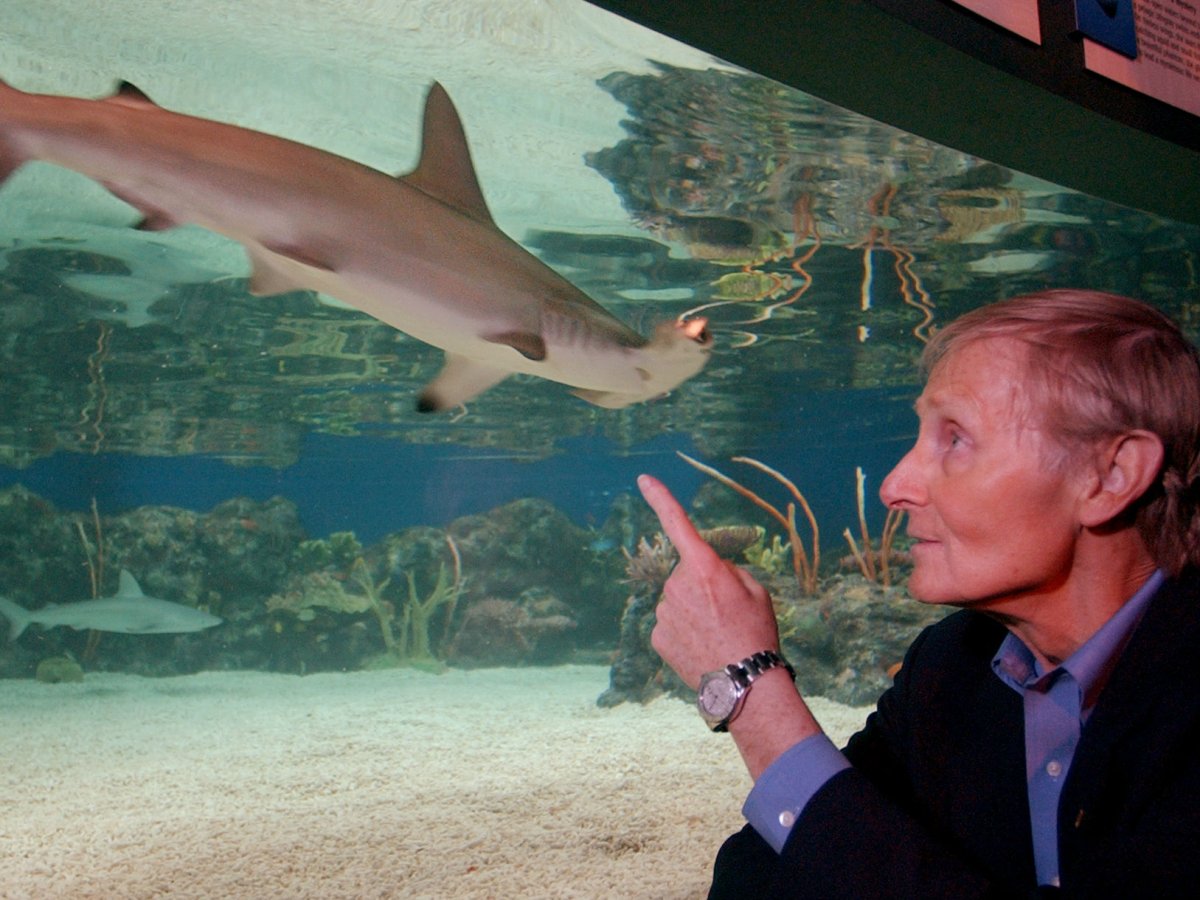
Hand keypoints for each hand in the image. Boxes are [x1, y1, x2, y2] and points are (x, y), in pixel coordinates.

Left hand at [637, 474, 782, 687]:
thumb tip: (709, 572)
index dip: (660, 498)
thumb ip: (727, 571)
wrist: (744, 683)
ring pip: (676, 601)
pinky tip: (701, 646)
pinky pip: (669, 624)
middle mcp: (677, 585)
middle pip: (685, 574)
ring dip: (692, 611)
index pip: (678, 524)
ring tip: (716, 633)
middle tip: (725, 612)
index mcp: (704, 567)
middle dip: (700, 586)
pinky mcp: (656, 636)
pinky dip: (683, 632)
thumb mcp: (756, 590)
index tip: (643, 480)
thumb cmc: (756, 633)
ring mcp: (663, 612)